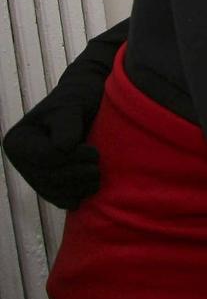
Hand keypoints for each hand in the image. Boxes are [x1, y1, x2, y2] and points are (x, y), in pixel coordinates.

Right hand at [2, 21, 124, 209]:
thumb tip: (63, 148)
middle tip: (98, 165)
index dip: (73, 158)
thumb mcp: (73, 106)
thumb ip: (67, 124)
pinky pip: (60, 199)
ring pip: (55, 192)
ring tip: (97, 176)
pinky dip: (76, 196)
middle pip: (50, 179)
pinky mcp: (50, 184)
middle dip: (78, 174)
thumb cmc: (79, 99)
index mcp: (18, 142)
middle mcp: (21, 161)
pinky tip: (89, 188)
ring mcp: (34, 174)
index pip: (46, 159)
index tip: (92, 149)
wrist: (87, 103)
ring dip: (80, 187)